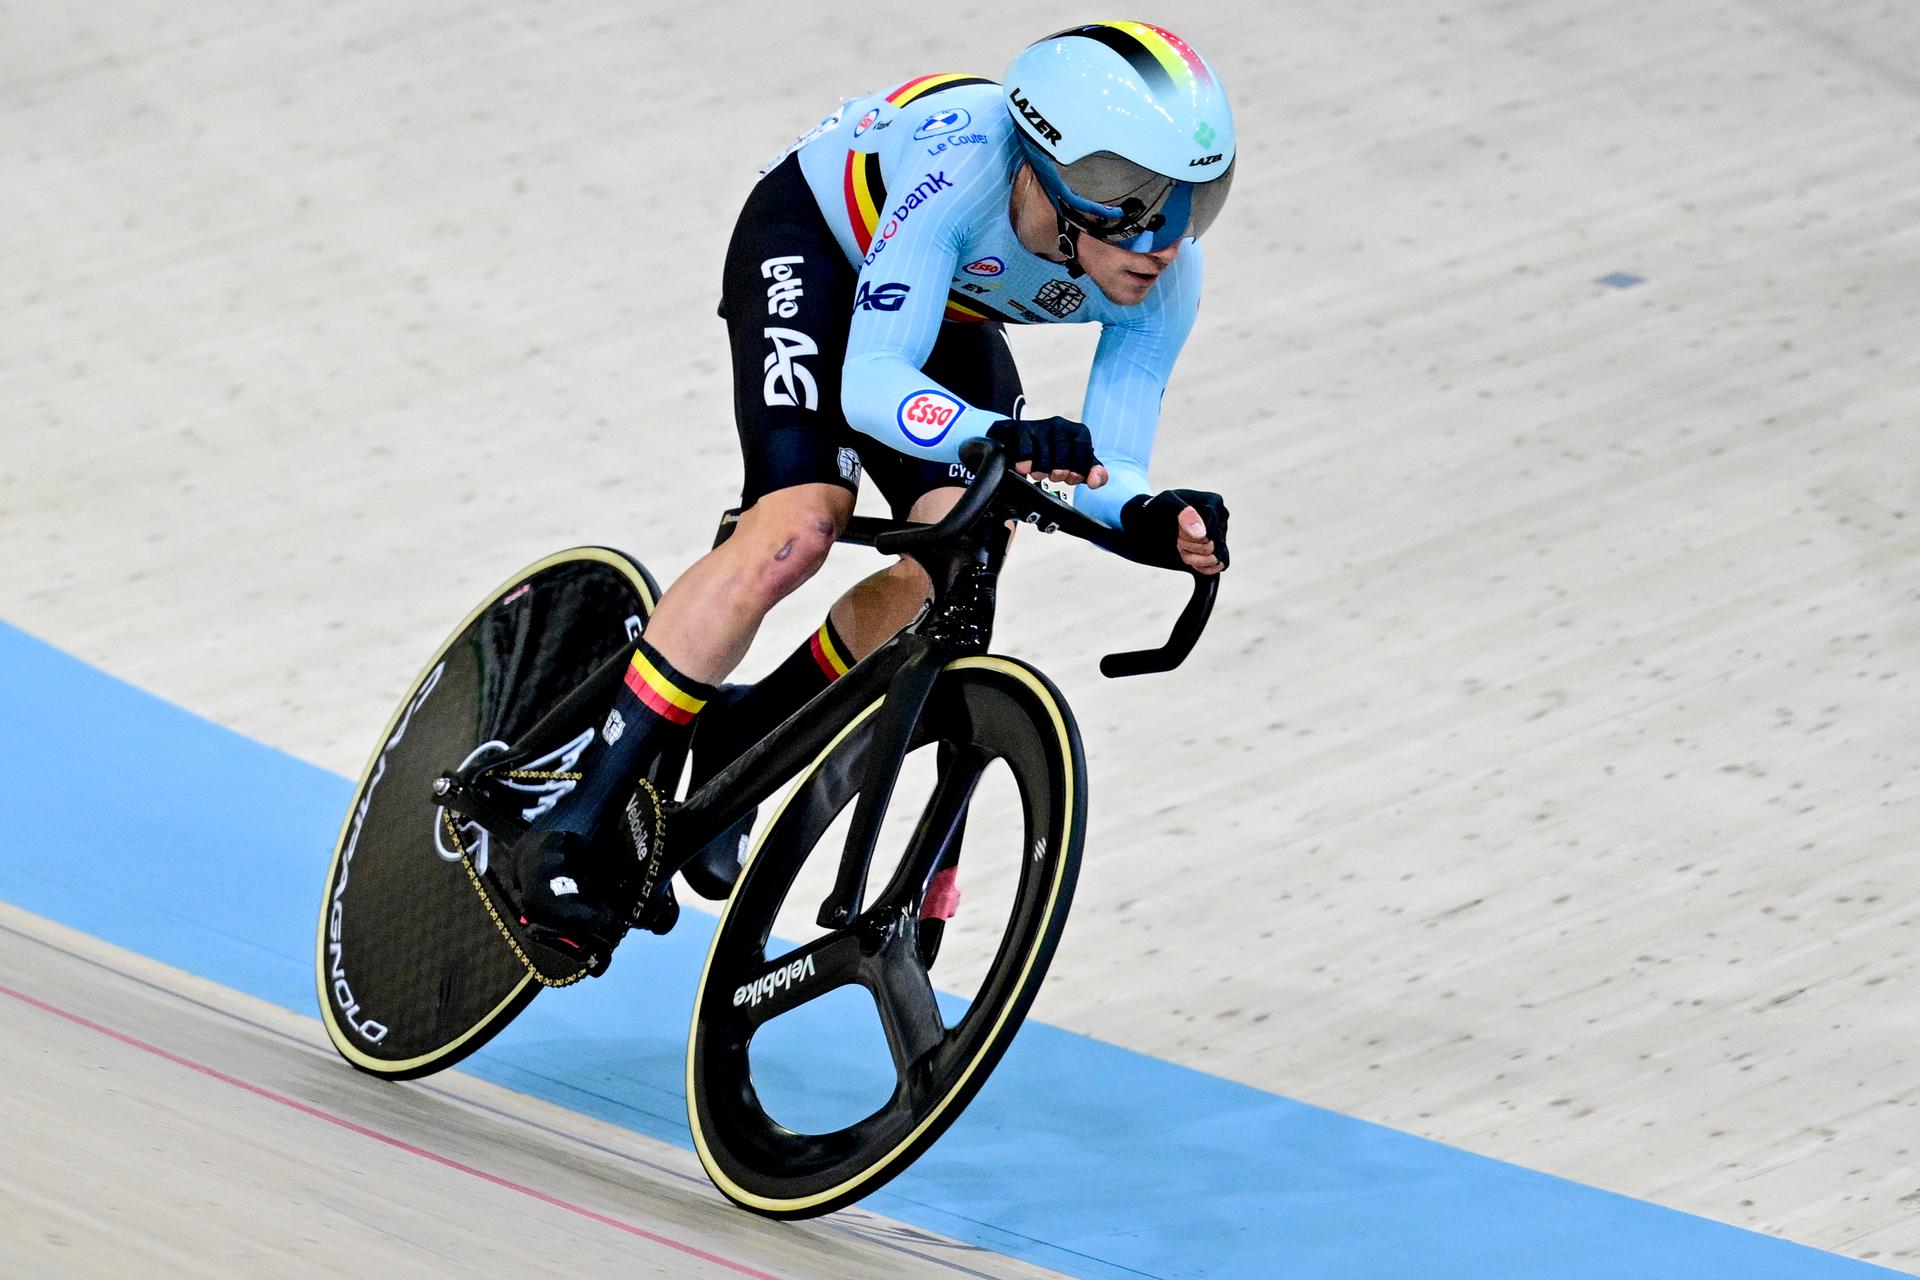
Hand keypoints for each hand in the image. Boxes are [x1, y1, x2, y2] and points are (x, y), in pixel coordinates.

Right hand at [985, 417, 1108, 488]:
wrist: (1017, 442)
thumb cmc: (1050, 454)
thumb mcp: (1074, 463)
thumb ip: (1090, 472)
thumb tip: (1096, 481)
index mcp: (1078, 432)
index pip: (1084, 452)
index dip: (1078, 470)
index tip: (1071, 479)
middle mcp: (1060, 425)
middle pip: (1064, 454)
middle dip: (1059, 472)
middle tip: (1053, 477)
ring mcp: (1040, 426)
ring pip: (1045, 455)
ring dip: (1041, 471)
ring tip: (1038, 474)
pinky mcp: (1020, 429)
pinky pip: (1026, 450)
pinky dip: (1026, 464)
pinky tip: (1024, 469)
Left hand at [1121, 489, 1230, 574]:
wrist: (1150, 519)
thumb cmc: (1159, 508)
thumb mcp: (1166, 503)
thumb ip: (1184, 513)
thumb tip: (1202, 535)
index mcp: (1214, 503)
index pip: (1209, 534)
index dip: (1190, 538)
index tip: (1177, 531)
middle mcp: (1221, 519)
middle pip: (1211, 548)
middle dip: (1189, 547)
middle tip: (1177, 537)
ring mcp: (1221, 535)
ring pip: (1215, 559)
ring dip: (1194, 558)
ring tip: (1181, 546)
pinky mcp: (1217, 550)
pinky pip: (1219, 566)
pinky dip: (1202, 568)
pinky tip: (1190, 559)